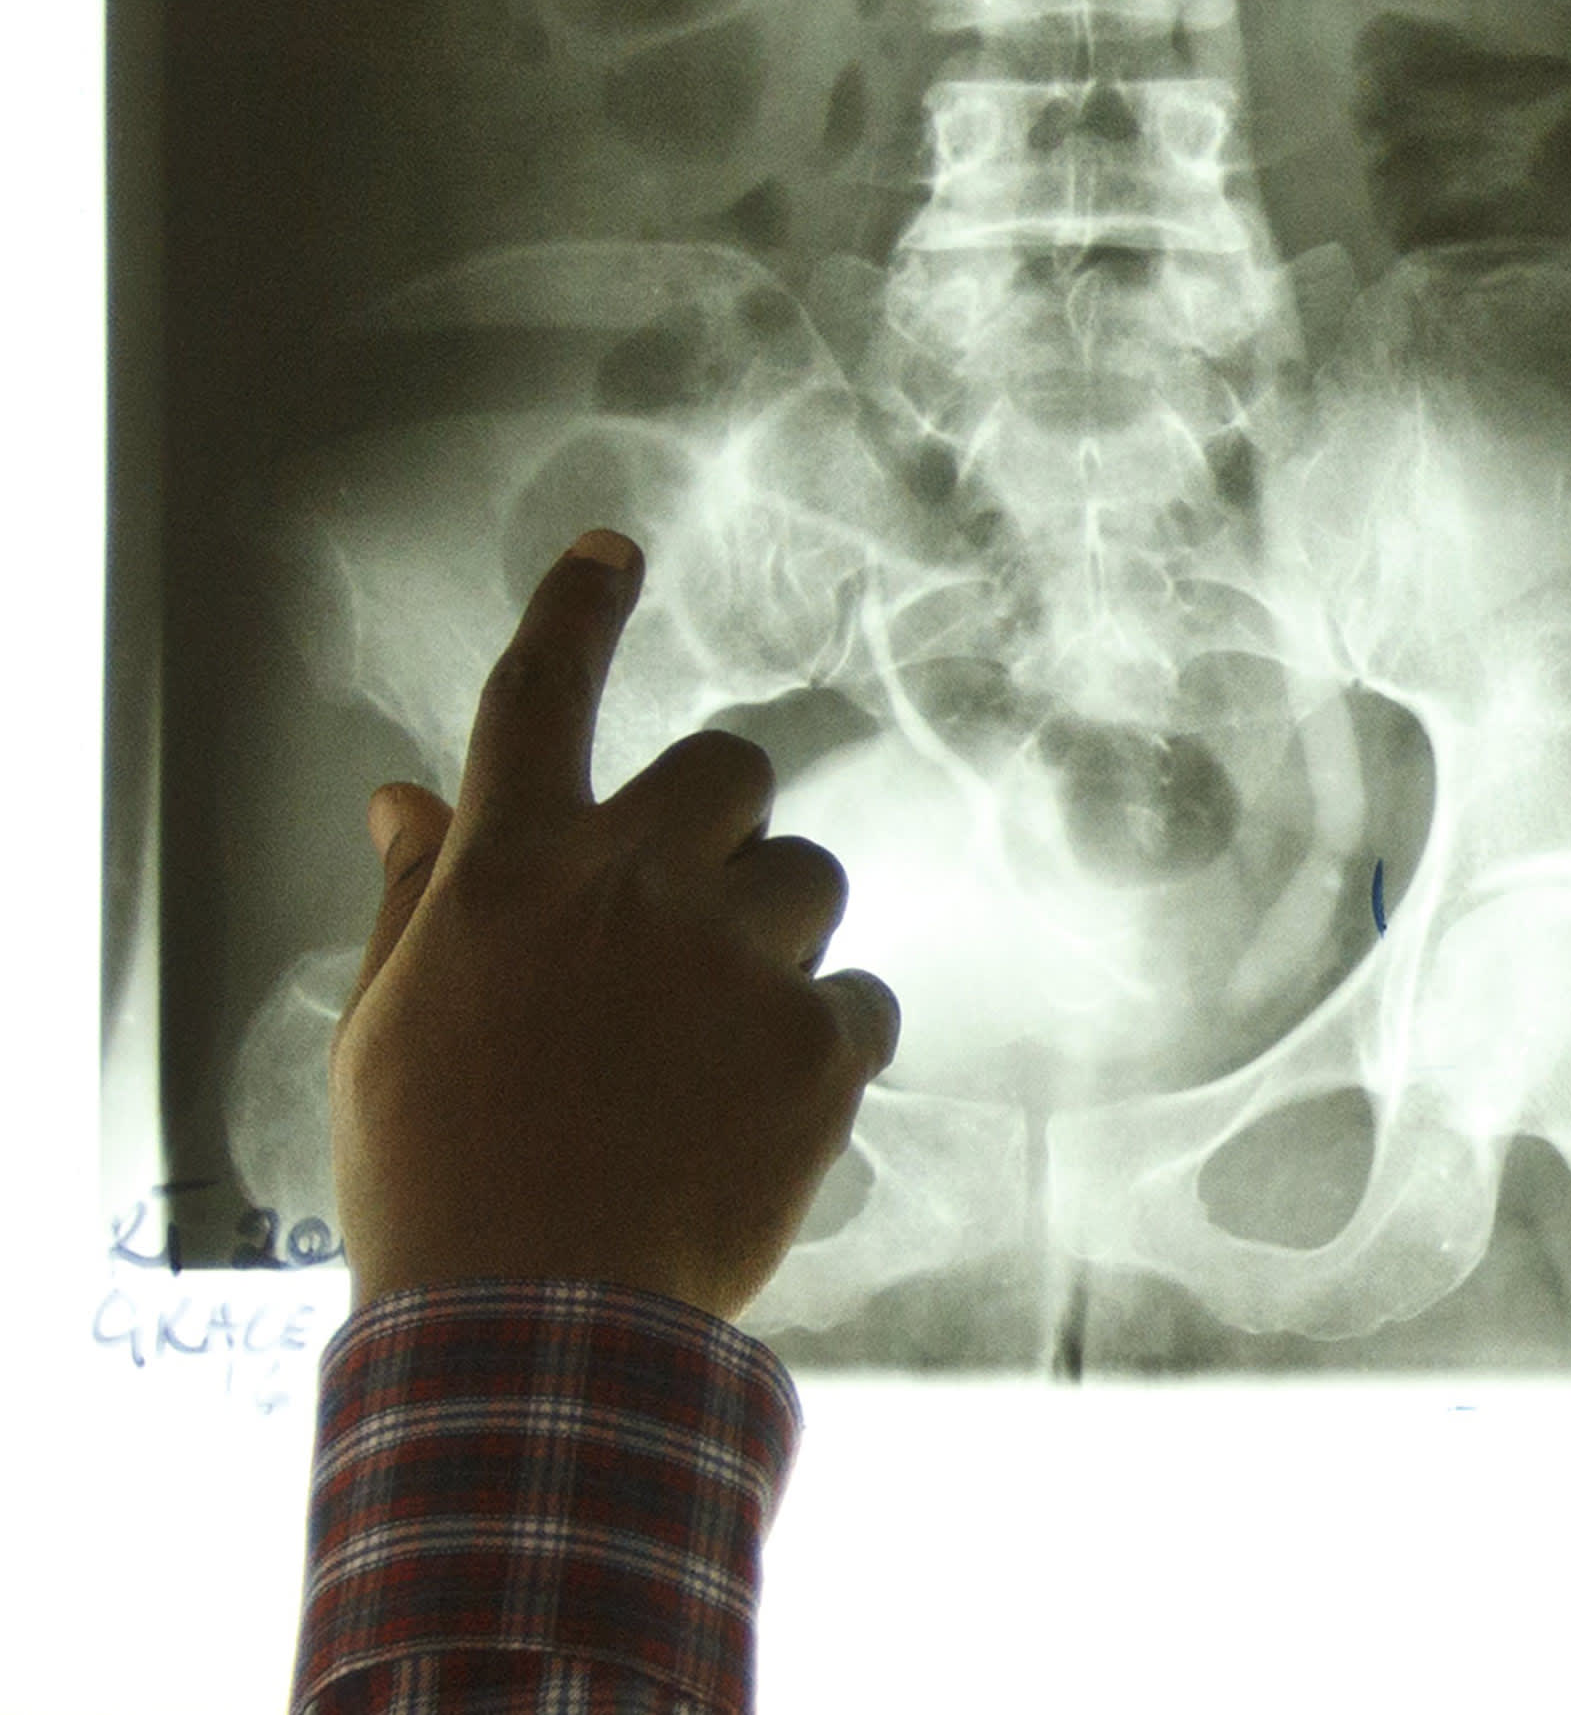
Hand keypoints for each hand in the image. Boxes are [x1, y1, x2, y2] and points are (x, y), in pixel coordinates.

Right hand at [327, 528, 900, 1319]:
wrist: (534, 1342)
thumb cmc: (438, 1180)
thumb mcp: (386, 1029)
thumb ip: (416, 896)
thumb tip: (405, 798)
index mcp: (513, 873)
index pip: (541, 697)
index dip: (577, 608)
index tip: (614, 552)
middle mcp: (633, 887)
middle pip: (731, 767)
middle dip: (720, 822)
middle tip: (684, 915)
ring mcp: (736, 962)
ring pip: (808, 878)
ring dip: (777, 934)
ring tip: (715, 1043)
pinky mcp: (820, 1049)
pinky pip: (861, 999)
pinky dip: (827, 1043)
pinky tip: (764, 1111)